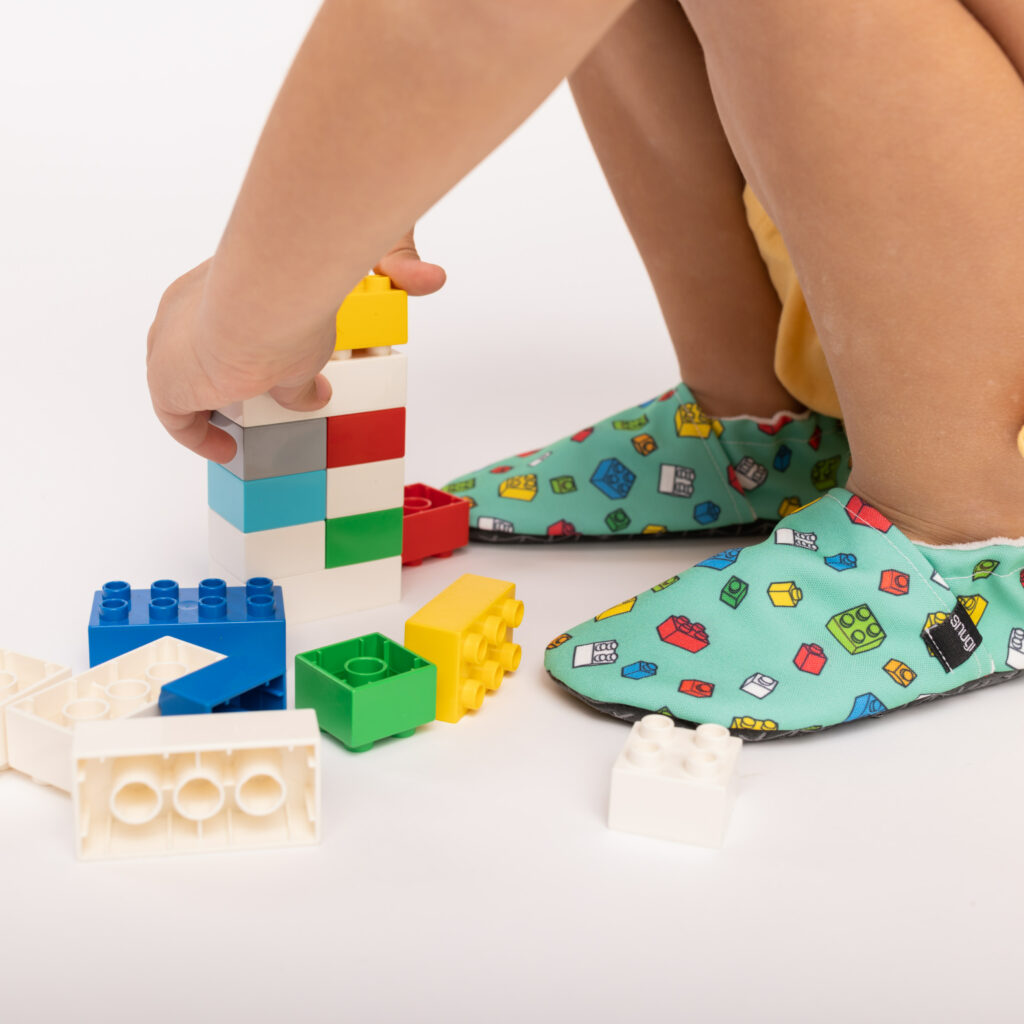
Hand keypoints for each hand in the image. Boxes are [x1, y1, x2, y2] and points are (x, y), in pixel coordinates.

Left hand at [146, 228, 444, 459]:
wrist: (264, 289)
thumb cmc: (303, 266)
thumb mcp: (354, 275)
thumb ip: (393, 272)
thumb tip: (429, 280)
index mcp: (219, 278)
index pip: (222, 317)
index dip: (242, 346)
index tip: (262, 366)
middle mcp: (184, 307)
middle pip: (201, 353)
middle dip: (228, 380)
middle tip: (258, 403)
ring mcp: (170, 342)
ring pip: (191, 384)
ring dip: (218, 407)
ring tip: (247, 431)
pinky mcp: (168, 380)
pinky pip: (176, 417)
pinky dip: (199, 435)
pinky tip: (225, 448)